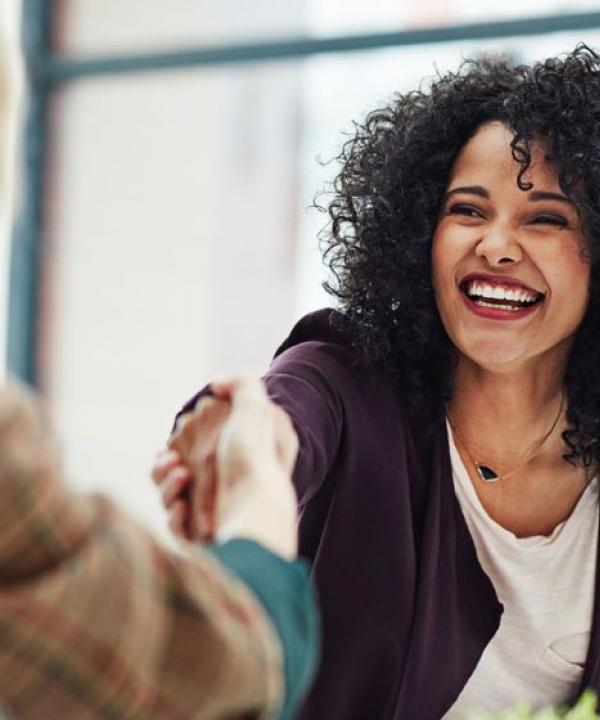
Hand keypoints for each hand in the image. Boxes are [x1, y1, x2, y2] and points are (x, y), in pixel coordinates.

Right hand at [153, 378, 298, 557]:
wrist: (256, 509)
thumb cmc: (255, 457)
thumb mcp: (256, 408)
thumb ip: (240, 385)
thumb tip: (217, 385)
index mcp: (236, 460)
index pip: (196, 449)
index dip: (179, 442)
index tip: (174, 438)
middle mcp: (225, 488)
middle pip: (176, 473)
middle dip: (164, 465)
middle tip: (172, 462)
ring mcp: (214, 514)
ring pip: (170, 498)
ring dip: (166, 486)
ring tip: (180, 477)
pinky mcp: (203, 538)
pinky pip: (176, 525)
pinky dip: (174, 515)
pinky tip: (182, 507)